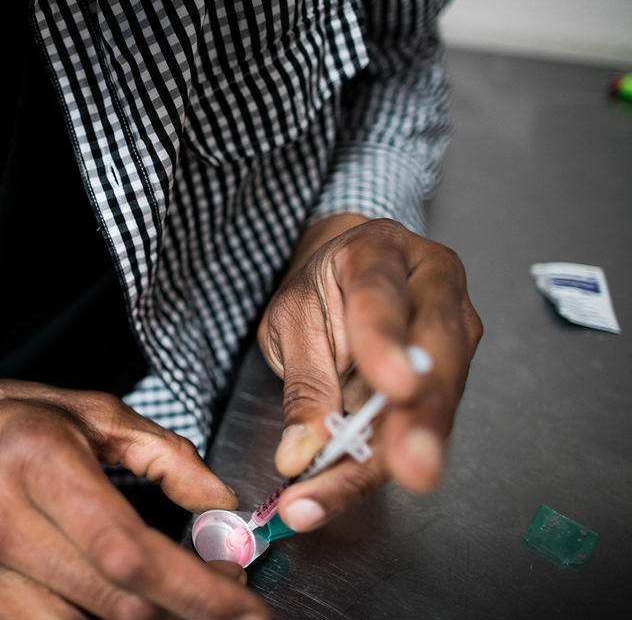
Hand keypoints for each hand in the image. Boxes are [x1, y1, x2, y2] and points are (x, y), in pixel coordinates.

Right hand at [0, 374, 269, 618]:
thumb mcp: (94, 412)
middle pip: (114, 606)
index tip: (245, 603)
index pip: (129, 551)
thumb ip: (165, 454)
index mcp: (34, 460)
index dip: (198, 588)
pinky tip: (115, 607)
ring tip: (171, 604)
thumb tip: (220, 502)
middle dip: (186, 614)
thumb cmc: (13, 421)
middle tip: (224, 604)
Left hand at [257, 217, 481, 531]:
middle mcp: (433, 288)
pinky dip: (378, 466)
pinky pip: (419, 426)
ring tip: (346, 493)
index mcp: (379, 253)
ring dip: (399, 456)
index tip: (391, 385)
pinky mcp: (450, 379)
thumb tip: (301, 451)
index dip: (387, 342)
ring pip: (437, 400)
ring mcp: (453, 334)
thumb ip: (303, 381)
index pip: (383, 295)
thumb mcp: (293, 318)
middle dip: (421, 418)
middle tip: (409, 468)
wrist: (348, 276)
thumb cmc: (322, 289)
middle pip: (437, 355)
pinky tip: (340, 492)